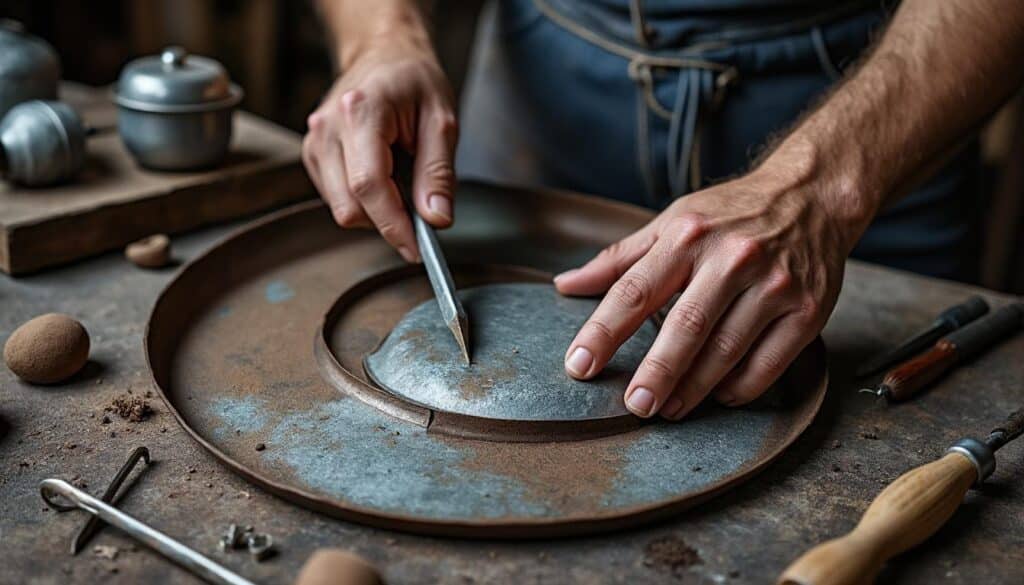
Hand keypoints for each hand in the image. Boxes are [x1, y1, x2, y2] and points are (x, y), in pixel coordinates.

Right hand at [303, 40, 457, 261]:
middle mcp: (328, 128)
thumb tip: (436, 220)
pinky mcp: (314, 155)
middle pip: (349, 206)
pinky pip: (337, 198)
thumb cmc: (414, 80)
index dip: (393, 225)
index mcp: (361, 111)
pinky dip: (364, 201)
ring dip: (375, 211)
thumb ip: (438, 173)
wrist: (384, 54)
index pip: (368, 186)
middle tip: (420, 210)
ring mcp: (315, 142)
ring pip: (341, 208)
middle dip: (387, 222)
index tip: (416, 249)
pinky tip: (382, 175)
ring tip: (401, 178)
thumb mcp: (442, 121)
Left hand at [555, 166, 865, 419]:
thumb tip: (565, 285)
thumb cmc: (731, 214)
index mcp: (687, 236)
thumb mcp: (672, 222)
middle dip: (656, 372)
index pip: (634, 290)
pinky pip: (768, 363)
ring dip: (694, 388)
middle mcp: (732, 258)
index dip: (603, 331)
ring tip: (668, 409)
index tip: (579, 366)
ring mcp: (774, 285)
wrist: (813, 196)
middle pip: (685, 326)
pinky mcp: (808, 310)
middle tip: (634, 405)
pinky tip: (718, 396)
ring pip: (726, 350)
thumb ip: (619, 258)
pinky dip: (739, 387)